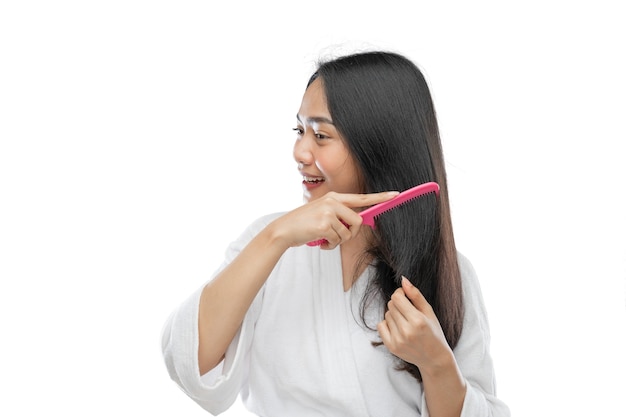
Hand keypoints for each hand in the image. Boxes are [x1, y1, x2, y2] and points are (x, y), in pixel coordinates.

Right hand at [272, 191, 398, 249]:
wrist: (283, 230)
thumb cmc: (303, 225)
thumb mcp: (321, 214)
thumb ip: (338, 216)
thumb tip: (357, 224)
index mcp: (334, 197)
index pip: (361, 197)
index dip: (380, 197)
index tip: (395, 194)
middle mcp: (333, 201)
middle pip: (357, 221)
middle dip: (350, 234)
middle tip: (336, 237)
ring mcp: (329, 212)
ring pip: (348, 233)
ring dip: (337, 241)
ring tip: (324, 239)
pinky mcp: (325, 224)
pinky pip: (337, 240)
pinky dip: (330, 246)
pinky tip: (320, 242)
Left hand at [377, 276, 452, 371]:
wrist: (434, 358)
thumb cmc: (433, 332)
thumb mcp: (429, 312)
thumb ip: (415, 295)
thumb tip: (403, 279)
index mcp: (418, 321)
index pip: (397, 298)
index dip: (400, 293)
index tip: (405, 296)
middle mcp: (406, 331)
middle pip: (391, 305)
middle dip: (398, 304)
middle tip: (408, 312)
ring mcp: (398, 340)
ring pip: (386, 315)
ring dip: (394, 315)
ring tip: (406, 323)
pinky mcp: (391, 347)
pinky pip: (381, 326)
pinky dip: (387, 324)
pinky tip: (398, 329)